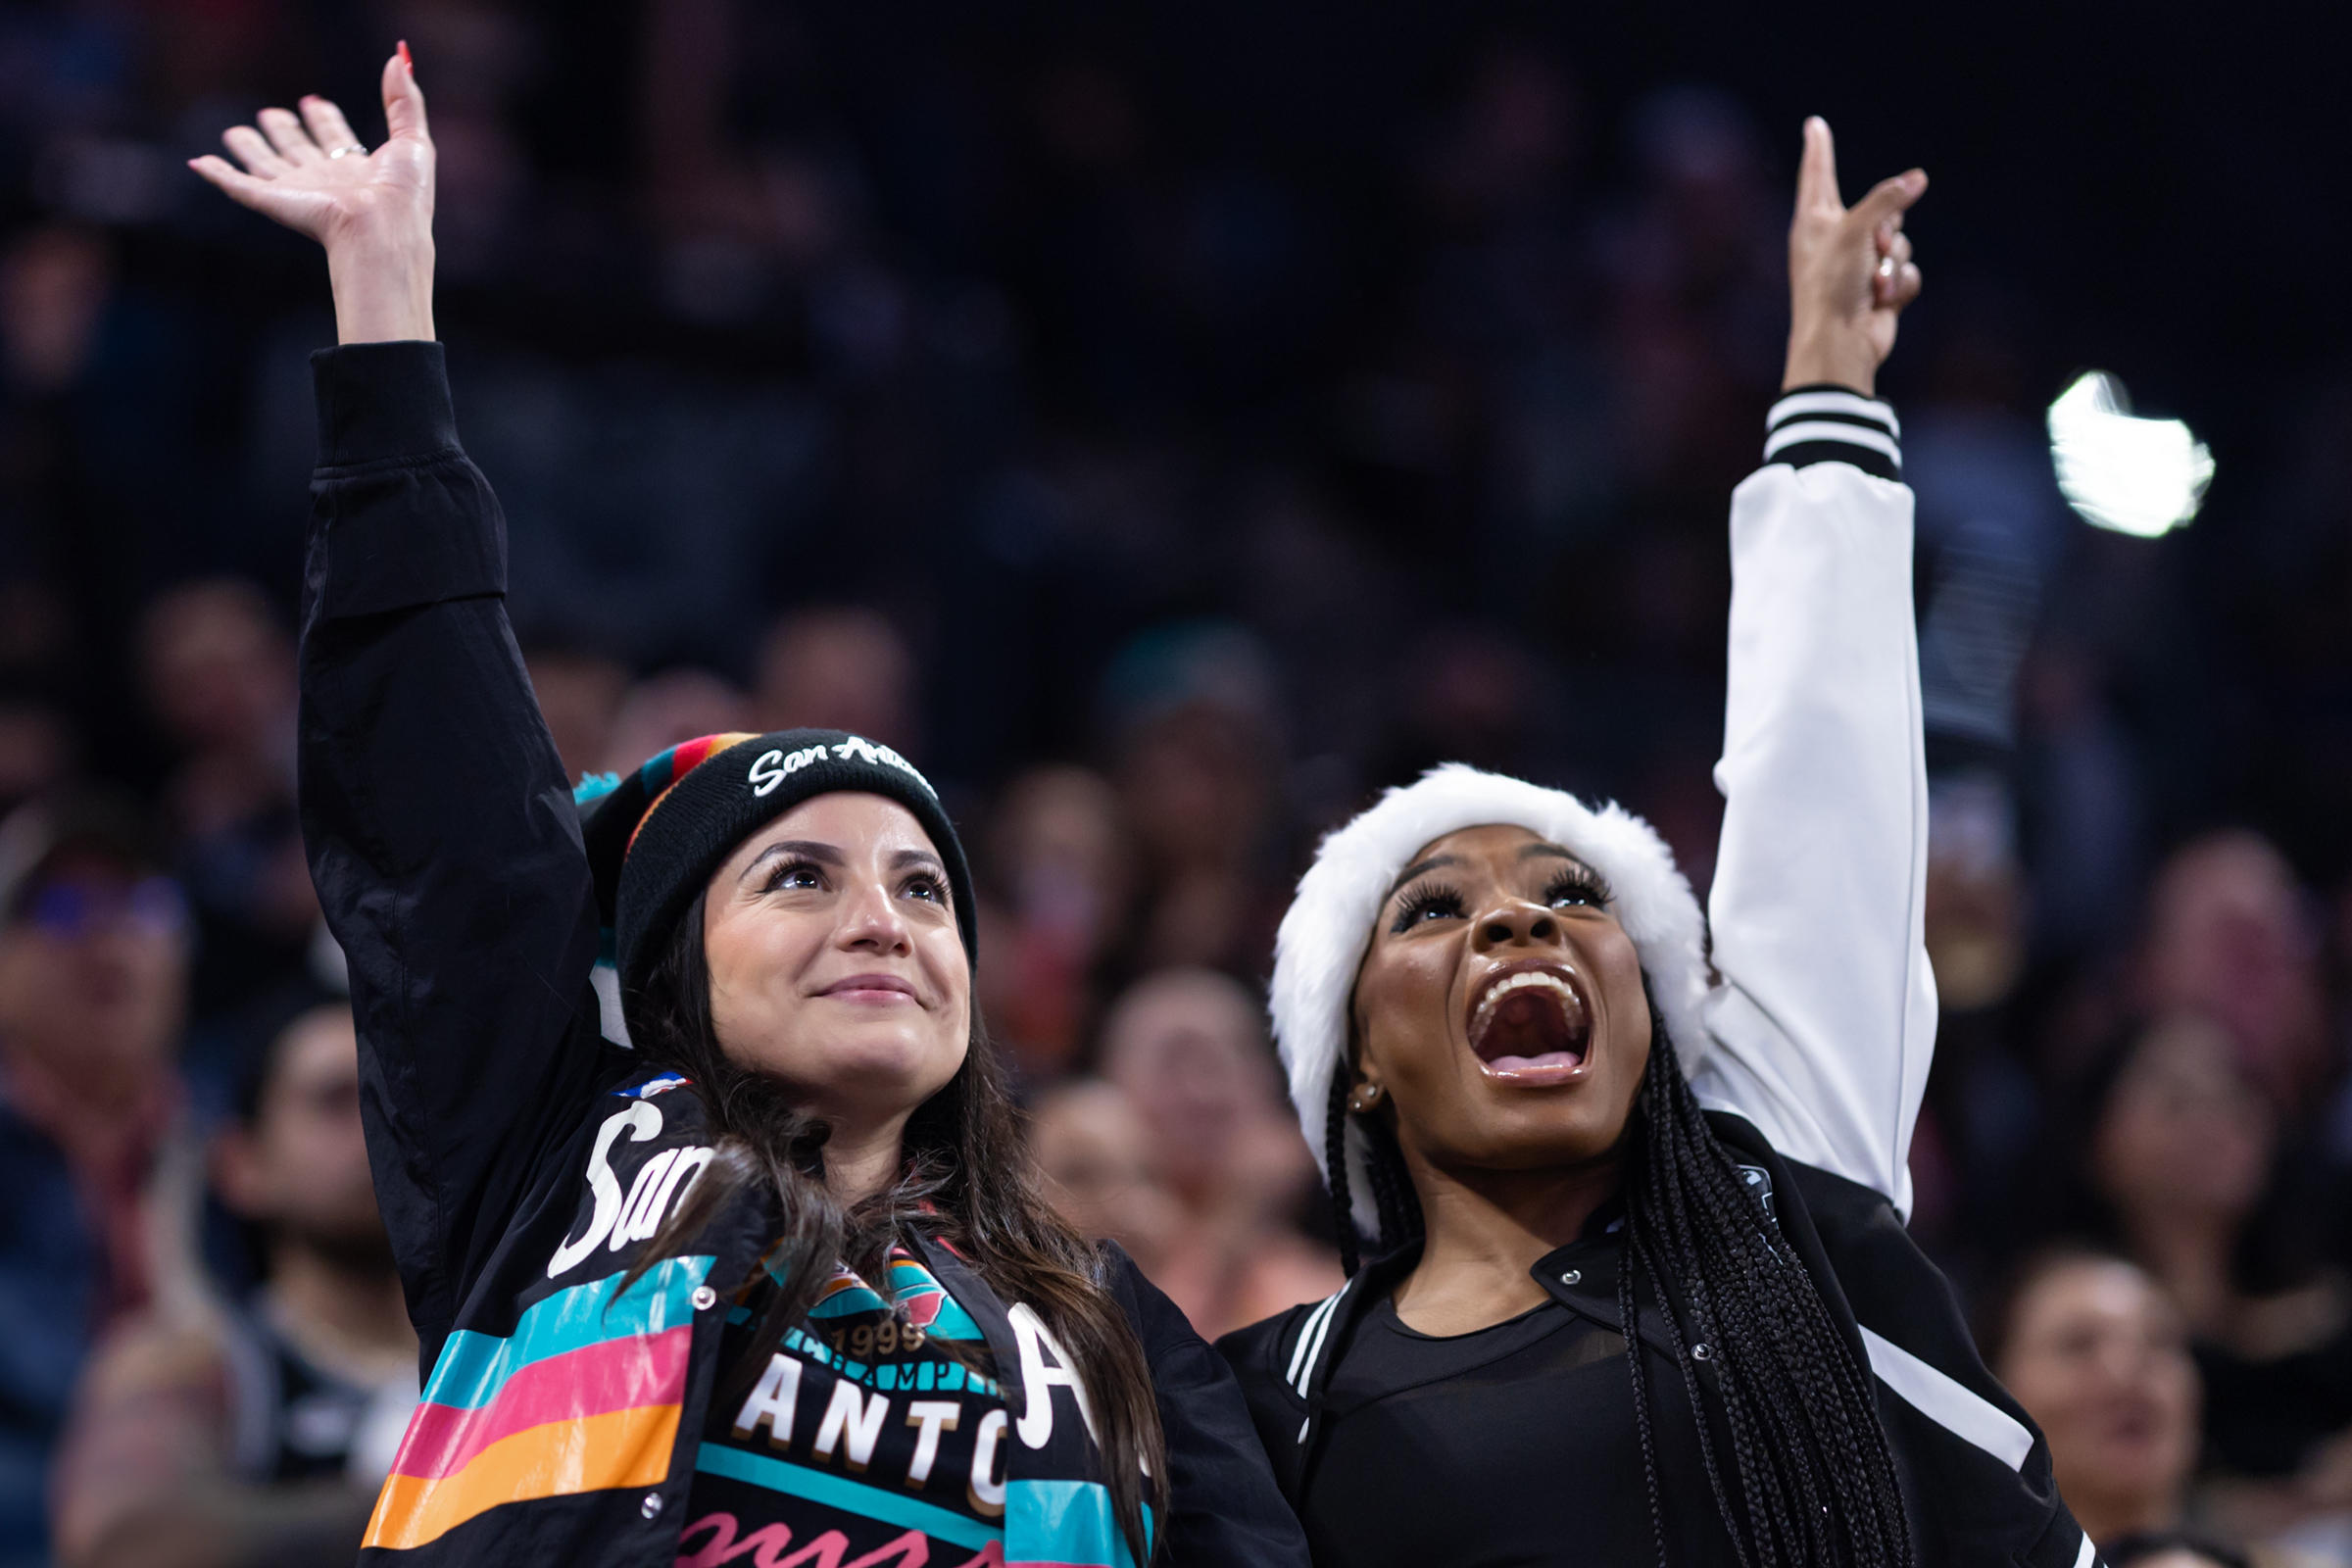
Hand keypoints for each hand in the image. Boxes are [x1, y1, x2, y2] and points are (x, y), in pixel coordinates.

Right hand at [189, 48, 437, 343]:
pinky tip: (200, 163)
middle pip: (298, 151)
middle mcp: (325, 181)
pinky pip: (237, 186)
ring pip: (265, 166)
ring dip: (249, 148)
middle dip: (286, 131)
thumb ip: (404, 99)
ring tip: (235, 131)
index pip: (335, 139)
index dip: (325, 119)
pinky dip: (216, 174)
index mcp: (357, 170)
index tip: (314, 102)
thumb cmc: (403, 194)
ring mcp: (298, 192)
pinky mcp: (273, 201)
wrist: (382, 229)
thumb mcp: (413, 139)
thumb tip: (398, 59)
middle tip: (274, 114)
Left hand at [1782, 117, 1924, 396]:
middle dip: (1886, 226)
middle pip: (1880, 209)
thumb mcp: (1856, 229)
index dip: (1819, 148)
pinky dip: (1899, 285)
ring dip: (1892, 262)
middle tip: (1872, 247)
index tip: (1814, 124)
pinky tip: (1881, 302)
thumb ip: (1888, 199)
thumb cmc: (1832, 285)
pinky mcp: (1879, 290)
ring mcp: (1858, 266)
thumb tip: (1918, 178)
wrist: (1839, 342)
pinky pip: (1906, 271)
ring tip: (1870, 283)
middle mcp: (1834, 241)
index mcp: (1813, 222)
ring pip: (1899, 241)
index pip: (1817, 174)